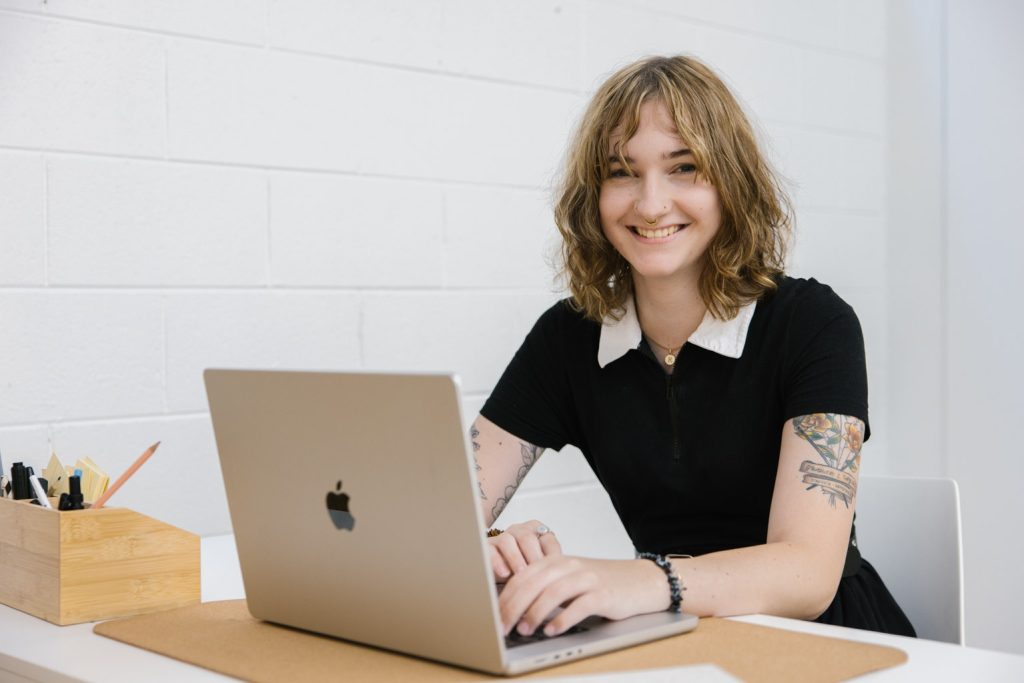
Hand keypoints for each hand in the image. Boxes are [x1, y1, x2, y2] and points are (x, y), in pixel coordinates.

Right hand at [488, 520, 561, 580]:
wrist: (500, 575)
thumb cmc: (524, 571)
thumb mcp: (539, 569)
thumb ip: (550, 567)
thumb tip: (564, 575)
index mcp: (536, 532)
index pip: (548, 538)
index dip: (552, 554)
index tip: (555, 569)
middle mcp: (519, 530)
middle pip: (527, 537)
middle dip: (533, 556)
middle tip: (537, 573)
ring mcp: (502, 537)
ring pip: (508, 540)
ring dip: (515, 558)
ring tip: (521, 574)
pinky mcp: (486, 547)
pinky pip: (491, 550)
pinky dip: (498, 561)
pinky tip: (504, 573)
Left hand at [499, 555, 669, 636]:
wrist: (640, 581)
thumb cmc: (601, 584)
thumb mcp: (569, 580)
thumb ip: (545, 587)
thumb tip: (513, 609)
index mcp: (556, 561)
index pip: (522, 577)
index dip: (505, 598)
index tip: (493, 617)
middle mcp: (569, 566)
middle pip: (533, 584)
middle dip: (513, 607)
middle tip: (503, 627)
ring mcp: (587, 578)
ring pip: (553, 593)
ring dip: (534, 613)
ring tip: (525, 630)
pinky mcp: (603, 594)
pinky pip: (579, 605)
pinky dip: (562, 619)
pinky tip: (552, 630)